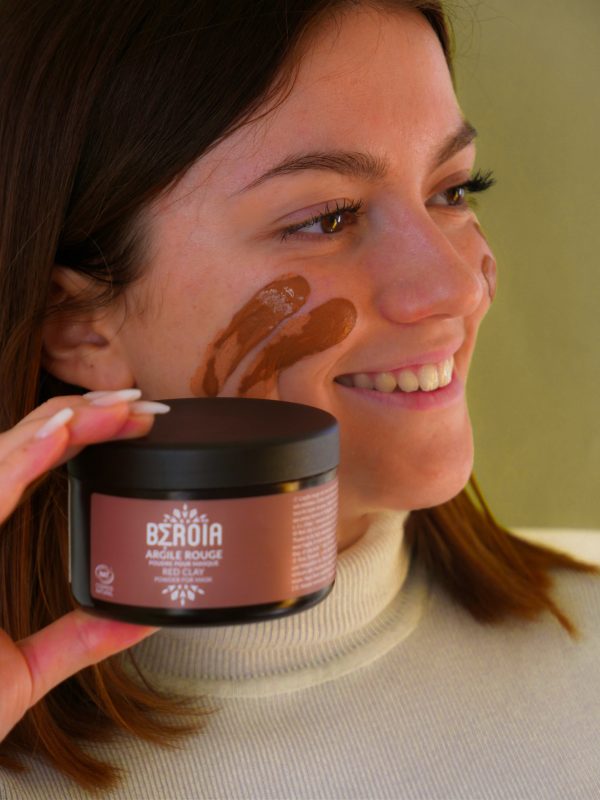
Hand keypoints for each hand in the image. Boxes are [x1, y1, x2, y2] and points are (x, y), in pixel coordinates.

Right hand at [0, 390, 168, 740]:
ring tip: (117, 408)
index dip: (77, 436)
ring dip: (62, 425)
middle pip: (17, 449)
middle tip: (141, 403)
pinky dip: (21, 460)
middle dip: (81, 417)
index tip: (133, 422)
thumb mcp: (23, 672)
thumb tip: (137, 621)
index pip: (27, 469)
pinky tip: (61, 436)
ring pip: (0, 456)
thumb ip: (78, 641)